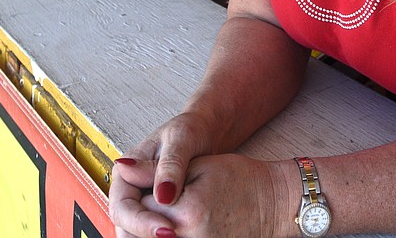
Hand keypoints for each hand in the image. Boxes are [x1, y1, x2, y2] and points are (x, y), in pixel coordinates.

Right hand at [109, 112, 209, 237]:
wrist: (207, 129)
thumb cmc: (192, 128)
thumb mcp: (181, 140)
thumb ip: (170, 165)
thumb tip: (161, 196)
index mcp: (128, 171)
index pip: (122, 208)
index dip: (141, 223)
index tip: (168, 230)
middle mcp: (133, 187)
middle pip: (126, 224)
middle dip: (145, 235)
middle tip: (174, 237)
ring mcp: (147, 198)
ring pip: (139, 230)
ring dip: (153, 236)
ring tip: (179, 237)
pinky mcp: (162, 207)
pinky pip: (156, 227)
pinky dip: (165, 233)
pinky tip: (182, 235)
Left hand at [133, 153, 284, 237]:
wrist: (273, 203)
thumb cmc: (242, 180)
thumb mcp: (199, 165)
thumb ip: (155, 171)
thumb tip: (122, 168)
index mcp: (185, 212)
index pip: (138, 206)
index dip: (139, 193)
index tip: (146, 185)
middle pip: (138, 233)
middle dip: (136, 220)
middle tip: (146, 205)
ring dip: (144, 230)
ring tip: (155, 217)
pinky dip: (164, 235)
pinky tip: (168, 228)